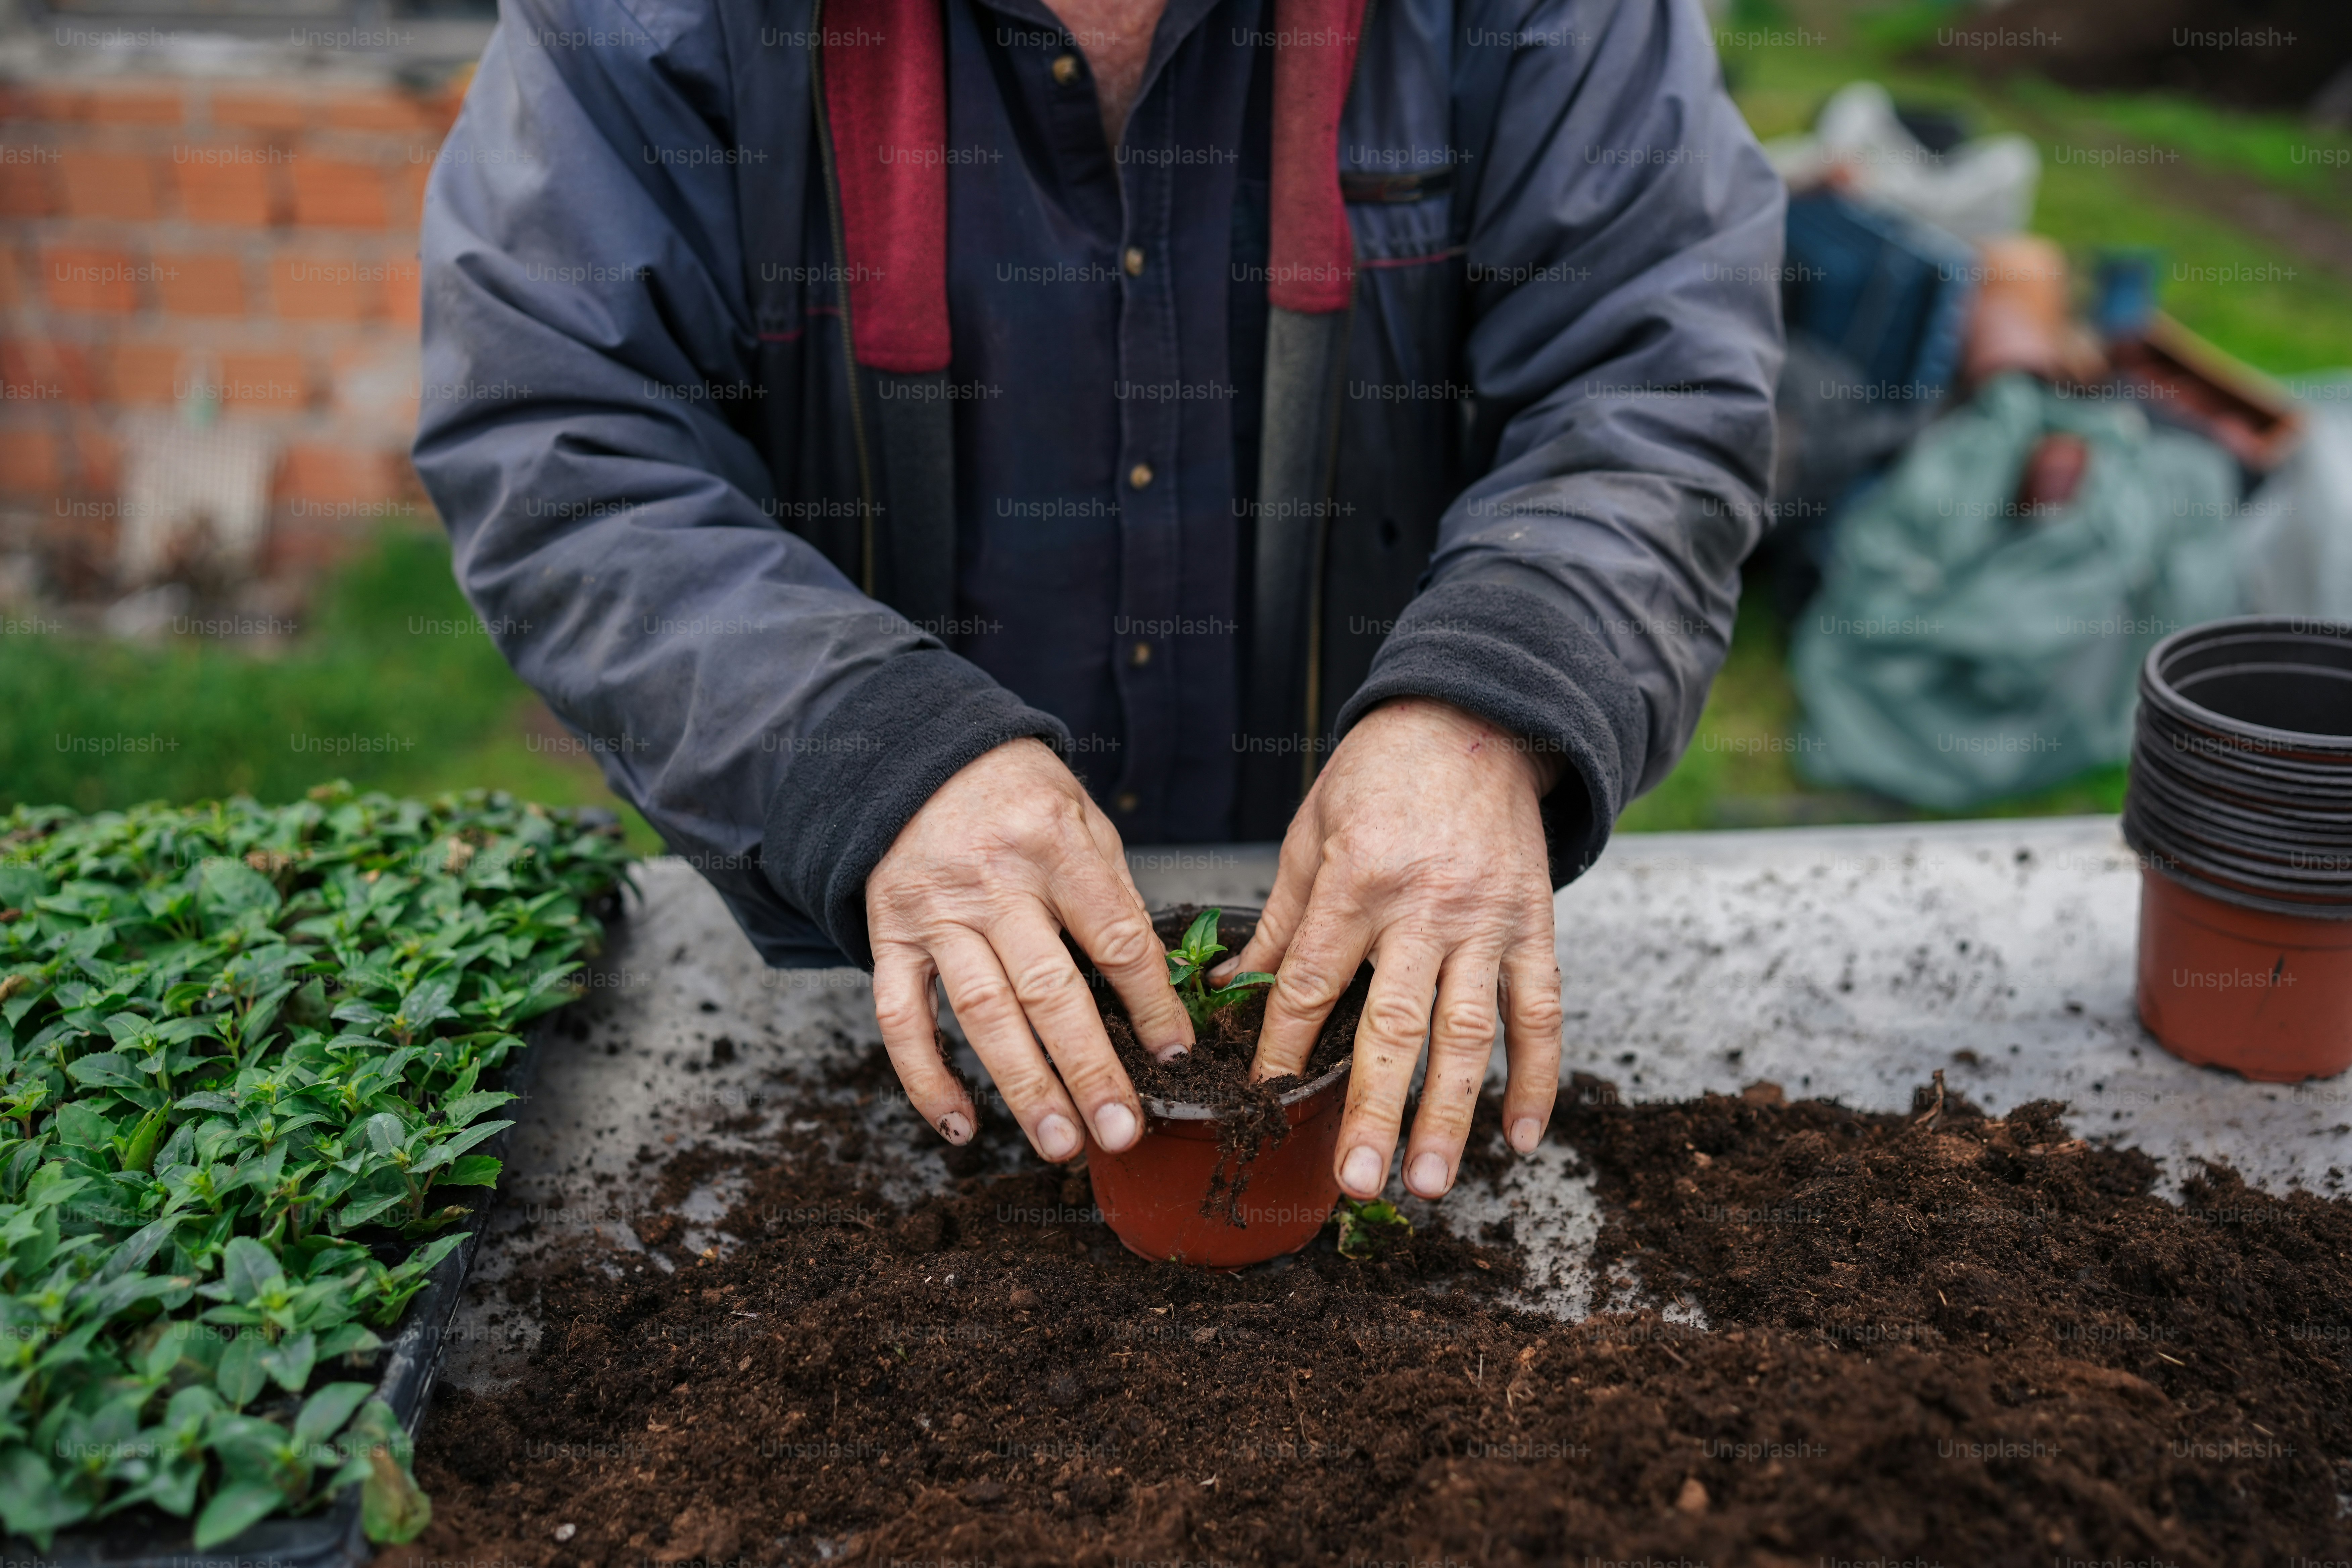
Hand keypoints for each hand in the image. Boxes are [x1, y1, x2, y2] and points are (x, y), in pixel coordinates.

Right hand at [867, 738, 1193, 1161]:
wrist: (920, 755)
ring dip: (1023, 1088)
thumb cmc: (1017, 794)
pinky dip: (926, 1079)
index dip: (1151, 1004)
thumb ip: (1114, 896)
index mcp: (1053, 845)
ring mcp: (935, 913)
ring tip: (1061, 1144)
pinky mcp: (889, 936)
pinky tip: (961, 1126)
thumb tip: (1153, 985)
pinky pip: (901, 1019)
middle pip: (1048, 990)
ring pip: (981, 1015)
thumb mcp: (1083, 819)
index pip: (1116, 938)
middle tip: (1121, 1131)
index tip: (1176, 1056)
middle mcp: (992, 882)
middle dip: (1090, 1070)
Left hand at [1217, 698, 1562, 1199]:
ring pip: (1470, 1034)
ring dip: (1451, 1115)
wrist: (1474, 716)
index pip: (1313, 983)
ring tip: (1432, 1182)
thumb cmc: (1380, 774)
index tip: (1264, 1100)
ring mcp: (1487, 920)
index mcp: (1357, 879)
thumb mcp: (1310, 831)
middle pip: (1394, 1025)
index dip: (1284, 1046)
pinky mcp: (1536, 924)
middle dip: (1373, 1109)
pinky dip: (1537, 1079)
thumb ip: (1283, 918)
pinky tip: (1522, 1139)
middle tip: (1355, 1180)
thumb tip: (1236, 987)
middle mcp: (1425, 906)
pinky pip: (1540, 1013)